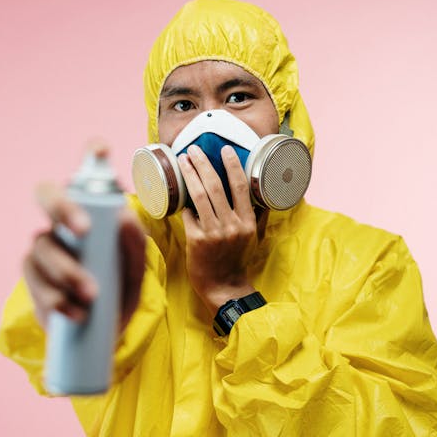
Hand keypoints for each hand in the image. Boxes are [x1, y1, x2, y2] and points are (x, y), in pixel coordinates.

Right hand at [23, 142, 145, 330]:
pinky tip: (76, 311)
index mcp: (93, 210)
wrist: (104, 330)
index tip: (102, 149)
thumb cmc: (121, 288)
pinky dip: (57, 296)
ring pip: (42, 243)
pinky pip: (36, 278)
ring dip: (67, 270)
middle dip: (63, 206)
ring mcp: (45, 245)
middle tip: (84, 229)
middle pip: (47, 193)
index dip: (92, 155)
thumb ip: (134, 244)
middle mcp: (64, 219)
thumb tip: (124, 217)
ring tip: (91, 295)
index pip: (88, 174)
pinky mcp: (33, 274)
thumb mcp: (136, 269)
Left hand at [177, 144, 257, 312]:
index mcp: (247, 221)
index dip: (232, 165)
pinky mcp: (196, 240)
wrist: (223, 286)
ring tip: (184, 161)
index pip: (241, 186)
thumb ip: (255, 214)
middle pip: (216, 186)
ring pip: (200, 196)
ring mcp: (213, 233)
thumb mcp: (252, 235)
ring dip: (190, 175)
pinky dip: (185, 202)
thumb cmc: (237, 258)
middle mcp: (231, 225)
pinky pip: (189, 214)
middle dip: (204, 164)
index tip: (225, 150)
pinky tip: (180, 191)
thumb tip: (256, 190)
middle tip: (194, 150)